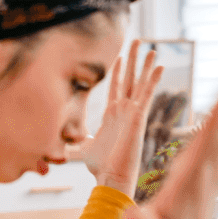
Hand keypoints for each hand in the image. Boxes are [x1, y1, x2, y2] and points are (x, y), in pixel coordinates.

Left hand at [77, 45, 161, 194]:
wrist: (110, 177)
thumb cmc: (98, 167)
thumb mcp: (80, 147)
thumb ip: (72, 140)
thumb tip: (57, 141)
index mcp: (112, 115)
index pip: (116, 87)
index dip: (118, 72)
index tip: (120, 57)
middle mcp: (124, 111)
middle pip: (130, 79)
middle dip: (133, 60)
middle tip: (138, 41)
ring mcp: (132, 113)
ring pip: (140, 83)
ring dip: (146, 65)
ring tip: (153, 47)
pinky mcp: (138, 117)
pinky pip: (147, 94)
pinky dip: (153, 80)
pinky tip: (160, 65)